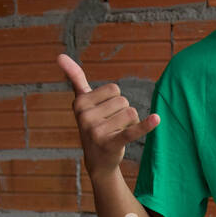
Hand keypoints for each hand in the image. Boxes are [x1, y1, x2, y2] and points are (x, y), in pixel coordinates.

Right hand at [57, 53, 159, 179]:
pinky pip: (132, 131)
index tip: (104, 114)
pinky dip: (145, 126)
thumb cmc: (93, 125)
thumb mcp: (82, 102)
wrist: (98, 161)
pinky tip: (156, 119)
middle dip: (122, 113)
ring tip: (116, 134)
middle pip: (123, 101)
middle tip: (111, 127)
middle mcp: (85, 116)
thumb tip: (59, 54)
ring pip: (131, 113)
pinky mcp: (111, 144)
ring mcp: (97, 131)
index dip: (114, 101)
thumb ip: (74, 78)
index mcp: (79, 102)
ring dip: (130, 124)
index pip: (114, 89)